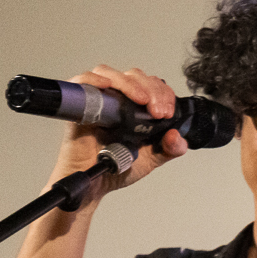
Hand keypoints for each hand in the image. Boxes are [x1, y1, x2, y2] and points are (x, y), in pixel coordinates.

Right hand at [57, 65, 188, 195]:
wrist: (95, 184)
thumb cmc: (117, 168)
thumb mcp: (153, 158)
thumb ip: (171, 148)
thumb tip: (177, 135)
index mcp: (135, 108)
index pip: (151, 85)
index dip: (163, 93)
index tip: (167, 111)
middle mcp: (117, 101)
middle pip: (133, 76)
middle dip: (152, 89)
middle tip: (158, 110)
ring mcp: (97, 101)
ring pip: (110, 73)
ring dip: (129, 83)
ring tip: (141, 100)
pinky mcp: (79, 107)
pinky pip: (81, 83)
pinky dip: (94, 79)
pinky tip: (107, 86)